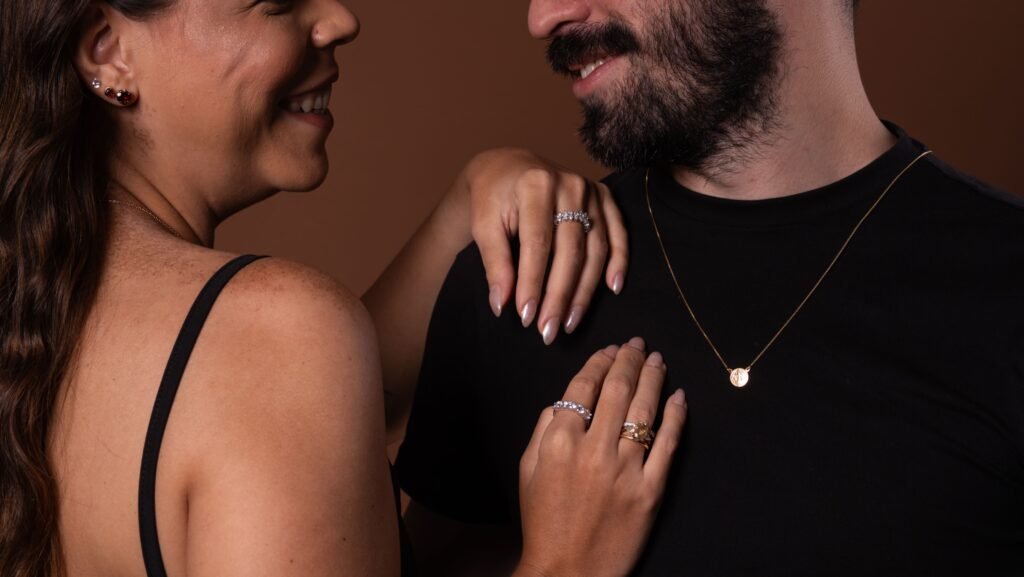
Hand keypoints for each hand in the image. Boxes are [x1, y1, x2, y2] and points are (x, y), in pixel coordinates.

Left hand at [459, 148, 628, 344]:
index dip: (533, 284)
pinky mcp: (605, 197)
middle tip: (549, 330)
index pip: (537, 244)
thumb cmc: (494, 199)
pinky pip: (619, 233)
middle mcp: (569, 184)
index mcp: (536, 184)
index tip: (526, 318)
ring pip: (596, 248)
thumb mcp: (484, 225)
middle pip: (570, 250)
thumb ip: (495, 263)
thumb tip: (502, 304)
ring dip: (585, 290)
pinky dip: (619, 261)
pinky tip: (612, 289)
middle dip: (560, 295)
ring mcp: (591, 190)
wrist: (510, 169)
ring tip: (570, 322)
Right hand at [515, 338, 686, 576]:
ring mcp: (625, 470)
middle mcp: (593, 450)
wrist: (568, 570)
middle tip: (638, 344)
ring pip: (644, 410)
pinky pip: (667, 445)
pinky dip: (675, 416)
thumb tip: (564, 398)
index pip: (584, 386)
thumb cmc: (544, 521)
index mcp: (559, 442)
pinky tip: (678, 397)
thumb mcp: (527, 469)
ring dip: (653, 378)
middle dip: (629, 360)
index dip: (599, 361)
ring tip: (657, 360)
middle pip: (618, 390)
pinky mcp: (650, 490)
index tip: (610, 349)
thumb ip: (543, 428)